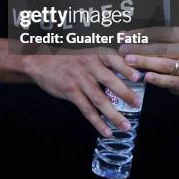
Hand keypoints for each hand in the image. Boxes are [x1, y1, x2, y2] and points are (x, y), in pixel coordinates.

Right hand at [22, 50, 141, 135]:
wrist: (39, 59)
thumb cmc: (66, 54)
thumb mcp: (85, 48)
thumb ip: (103, 56)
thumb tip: (125, 62)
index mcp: (94, 53)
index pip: (113, 59)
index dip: (126, 68)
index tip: (138, 77)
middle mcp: (88, 65)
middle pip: (109, 80)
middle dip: (125, 93)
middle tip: (137, 104)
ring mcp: (79, 79)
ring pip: (99, 99)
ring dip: (114, 114)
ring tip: (125, 125)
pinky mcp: (70, 91)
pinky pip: (86, 109)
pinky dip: (97, 121)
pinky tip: (106, 130)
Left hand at [119, 26, 178, 94]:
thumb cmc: (175, 54)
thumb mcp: (166, 42)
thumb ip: (147, 39)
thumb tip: (122, 35)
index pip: (159, 33)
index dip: (140, 34)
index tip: (124, 37)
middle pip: (161, 48)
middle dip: (140, 49)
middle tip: (123, 50)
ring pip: (165, 64)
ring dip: (145, 62)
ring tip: (129, 61)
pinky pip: (169, 80)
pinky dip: (156, 78)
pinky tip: (145, 76)